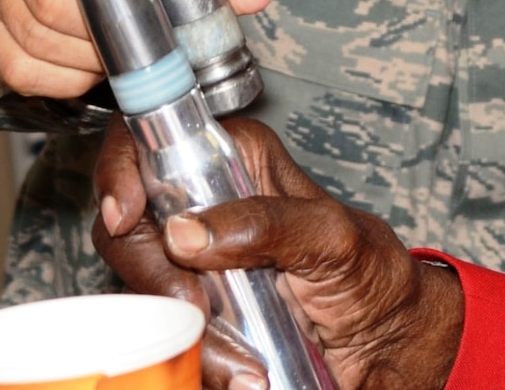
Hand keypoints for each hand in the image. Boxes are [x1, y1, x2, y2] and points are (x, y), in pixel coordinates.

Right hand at [94, 117, 463, 389]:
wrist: (382, 344)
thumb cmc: (372, 274)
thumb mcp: (334, 236)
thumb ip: (268, 223)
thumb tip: (185, 231)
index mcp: (236, 162)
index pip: (153, 138)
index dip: (122, 167)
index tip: (125, 215)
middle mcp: (205, 205)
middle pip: (127, 222)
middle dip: (152, 270)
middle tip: (196, 306)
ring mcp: (191, 262)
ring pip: (139, 284)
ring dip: (179, 325)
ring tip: (237, 354)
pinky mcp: (192, 310)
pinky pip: (161, 329)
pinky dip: (191, 353)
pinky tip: (234, 365)